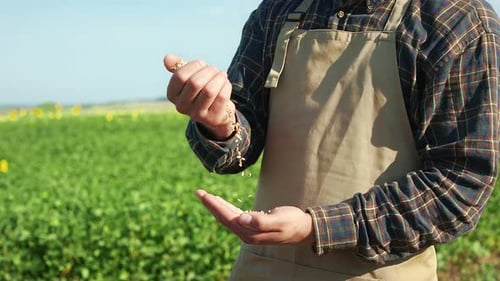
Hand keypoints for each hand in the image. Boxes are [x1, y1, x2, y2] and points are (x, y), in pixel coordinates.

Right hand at [164, 54, 234, 139]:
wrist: (215, 110)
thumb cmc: (200, 89)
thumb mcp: (188, 77)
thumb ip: (178, 67)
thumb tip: (167, 58)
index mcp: (172, 95)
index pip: (180, 76)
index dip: (194, 66)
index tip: (201, 64)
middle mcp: (181, 107)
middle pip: (195, 83)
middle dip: (208, 71)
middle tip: (214, 69)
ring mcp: (197, 115)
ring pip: (209, 90)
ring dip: (219, 78)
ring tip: (222, 75)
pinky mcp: (212, 118)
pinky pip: (221, 97)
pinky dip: (226, 86)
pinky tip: (225, 84)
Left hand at [195, 189, 314, 244]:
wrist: (304, 230)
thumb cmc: (293, 223)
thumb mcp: (279, 220)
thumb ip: (260, 221)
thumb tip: (242, 218)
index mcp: (250, 232)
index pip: (227, 217)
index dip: (214, 206)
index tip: (203, 195)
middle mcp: (246, 234)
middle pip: (223, 217)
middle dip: (210, 204)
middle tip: (198, 192)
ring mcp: (249, 231)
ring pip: (227, 217)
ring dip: (216, 206)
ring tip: (206, 196)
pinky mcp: (252, 227)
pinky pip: (234, 217)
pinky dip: (225, 208)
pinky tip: (221, 204)